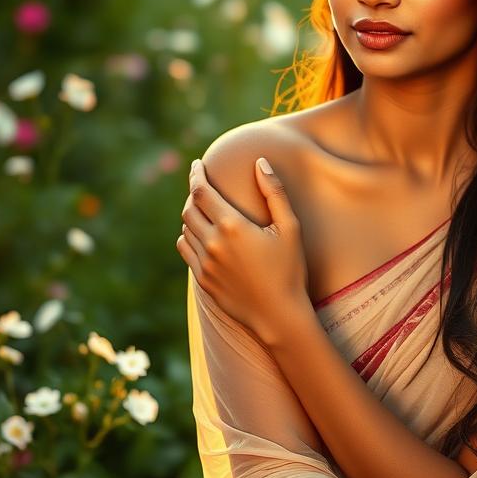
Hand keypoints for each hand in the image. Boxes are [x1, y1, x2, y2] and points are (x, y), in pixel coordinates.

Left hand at [177, 156, 311, 345]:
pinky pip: (186, 250)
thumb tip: (260, 162)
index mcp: (232, 226)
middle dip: (193, 194)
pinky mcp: (203, 281)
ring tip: (204, 210)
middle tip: (202, 187)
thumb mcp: (290, 228)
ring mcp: (205, 264)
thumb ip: (274, 192)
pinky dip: (189, 237)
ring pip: (185, 230)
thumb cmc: (290, 270)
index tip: (196, 165)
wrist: (280, 315)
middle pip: (189, 209)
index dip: (196, 174)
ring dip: (191, 216)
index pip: (201, 191)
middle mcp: (213, 243)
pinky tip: (201, 236)